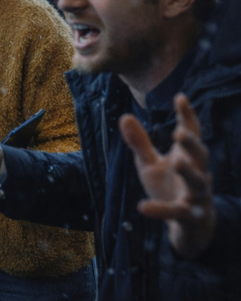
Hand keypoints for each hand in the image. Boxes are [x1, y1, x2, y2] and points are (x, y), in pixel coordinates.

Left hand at [120, 94, 216, 259]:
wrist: (189, 229)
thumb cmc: (169, 188)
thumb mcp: (150, 165)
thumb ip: (140, 143)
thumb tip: (125, 116)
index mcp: (187, 157)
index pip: (192, 133)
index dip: (187, 116)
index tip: (180, 97)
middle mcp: (198, 174)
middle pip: (201, 156)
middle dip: (192, 144)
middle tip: (180, 132)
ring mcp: (198, 197)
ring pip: (199, 183)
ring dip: (189, 172)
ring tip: (176, 161)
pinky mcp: (191, 217)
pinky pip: (178, 213)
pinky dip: (161, 210)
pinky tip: (142, 207)